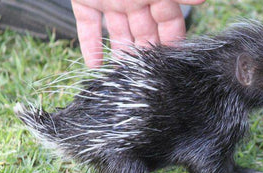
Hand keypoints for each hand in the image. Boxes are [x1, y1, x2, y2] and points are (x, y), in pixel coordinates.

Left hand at [71, 0, 205, 67]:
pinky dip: (90, 44)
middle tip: (149, 74)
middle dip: (147, 51)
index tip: (174, 61)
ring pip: (118, 32)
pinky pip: (88, 25)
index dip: (173, 40)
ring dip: (122, 53)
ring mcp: (110, 0)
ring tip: (124, 74)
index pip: (170, 21)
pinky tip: (93, 64)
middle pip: (144, 31)